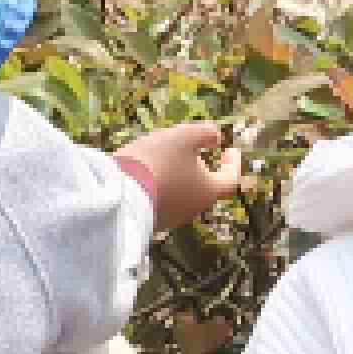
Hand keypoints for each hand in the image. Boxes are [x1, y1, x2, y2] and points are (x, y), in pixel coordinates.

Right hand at [118, 121, 236, 228]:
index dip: (234, 163)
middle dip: (203, 167)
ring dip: (180, 175)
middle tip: (194, 149)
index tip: (231, 150)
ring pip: (184, 193)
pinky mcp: (152, 220)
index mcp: (208, 191)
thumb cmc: (157, 162)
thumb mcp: (184, 136)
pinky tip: (148, 172)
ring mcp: (172, 218)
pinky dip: (163, 185)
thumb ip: (205, 132)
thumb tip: (216, 137)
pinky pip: (164, 200)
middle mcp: (193, 209)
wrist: (118, 195)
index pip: (231, 179)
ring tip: (166, 157)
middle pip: (205, 186)